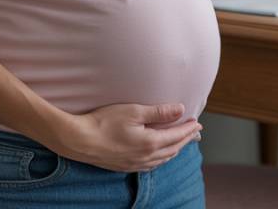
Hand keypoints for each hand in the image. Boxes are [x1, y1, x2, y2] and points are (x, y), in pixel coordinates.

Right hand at [56, 102, 202, 171]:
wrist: (79, 141)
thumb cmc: (104, 122)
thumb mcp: (134, 111)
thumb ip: (159, 112)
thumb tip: (180, 109)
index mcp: (151, 142)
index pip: (177, 135)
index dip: (189, 129)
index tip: (198, 123)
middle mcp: (146, 157)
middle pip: (173, 148)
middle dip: (186, 139)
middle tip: (195, 131)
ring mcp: (136, 164)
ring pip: (163, 159)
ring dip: (175, 149)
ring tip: (181, 142)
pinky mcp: (126, 166)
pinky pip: (152, 165)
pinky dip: (162, 158)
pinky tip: (160, 155)